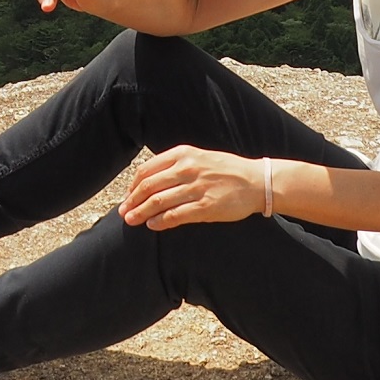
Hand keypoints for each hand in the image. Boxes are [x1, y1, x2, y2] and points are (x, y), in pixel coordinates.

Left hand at [123, 145, 266, 229]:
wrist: (256, 180)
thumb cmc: (226, 170)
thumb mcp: (199, 157)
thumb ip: (176, 165)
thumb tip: (150, 181)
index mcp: (183, 154)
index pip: (147, 170)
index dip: (132, 186)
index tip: (128, 197)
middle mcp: (187, 168)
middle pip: (149, 186)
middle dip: (132, 201)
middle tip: (123, 212)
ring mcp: (196, 187)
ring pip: (159, 201)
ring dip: (141, 212)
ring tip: (132, 220)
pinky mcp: (206, 206)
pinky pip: (176, 215)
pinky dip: (160, 221)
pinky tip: (152, 225)